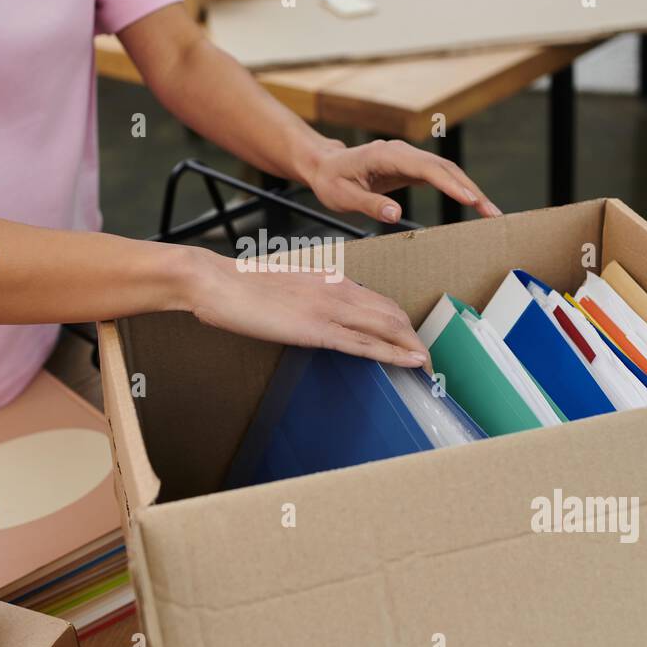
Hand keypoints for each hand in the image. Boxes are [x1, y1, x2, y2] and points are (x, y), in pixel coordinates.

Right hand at [186, 248, 427, 366]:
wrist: (217, 281)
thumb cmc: (241, 288)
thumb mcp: (285, 291)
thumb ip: (308, 301)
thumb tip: (316, 319)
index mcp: (330, 280)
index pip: (379, 302)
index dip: (401, 324)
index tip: (412, 340)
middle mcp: (337, 291)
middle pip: (392, 314)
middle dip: (414, 337)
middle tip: (429, 359)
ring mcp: (329, 309)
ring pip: (387, 327)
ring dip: (412, 348)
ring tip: (430, 366)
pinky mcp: (316, 329)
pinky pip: (365, 344)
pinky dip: (394, 354)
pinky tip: (412, 362)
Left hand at [305, 138, 501, 223]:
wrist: (324, 165)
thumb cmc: (331, 180)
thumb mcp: (343, 197)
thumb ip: (370, 204)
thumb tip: (394, 214)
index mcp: (386, 155)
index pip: (426, 169)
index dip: (450, 185)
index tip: (470, 200)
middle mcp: (402, 152)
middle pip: (445, 168)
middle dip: (471, 190)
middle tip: (492, 213)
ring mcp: (409, 157)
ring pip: (447, 171)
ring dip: (470, 189)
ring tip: (490, 212)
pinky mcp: (411, 167)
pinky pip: (440, 176)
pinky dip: (458, 188)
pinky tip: (473, 203)